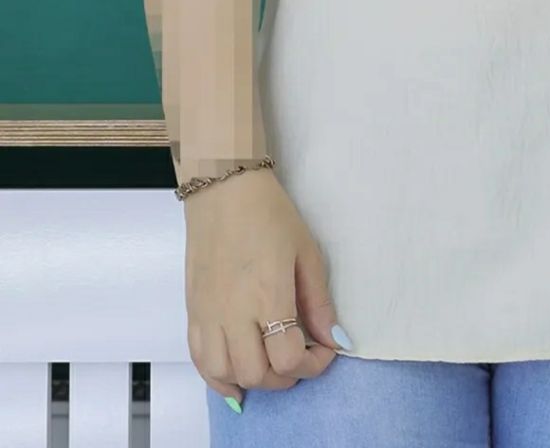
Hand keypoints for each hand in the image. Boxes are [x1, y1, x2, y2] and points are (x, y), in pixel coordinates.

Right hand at [182, 165, 351, 410]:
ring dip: (252, 380)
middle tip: (299, 357)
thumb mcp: (306, 252)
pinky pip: (200, 361)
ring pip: (225, 374)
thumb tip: (334, 341)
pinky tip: (236, 379)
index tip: (324, 350)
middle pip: (257, 374)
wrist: (224, 190)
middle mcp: (234, 313)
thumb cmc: (270, 215)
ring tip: (270, 365)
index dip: (313, 365)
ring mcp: (208, 315)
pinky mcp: (193, 311)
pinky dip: (218, 378)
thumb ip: (319, 302)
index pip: (288, 358)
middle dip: (285, 376)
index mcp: (268, 296)